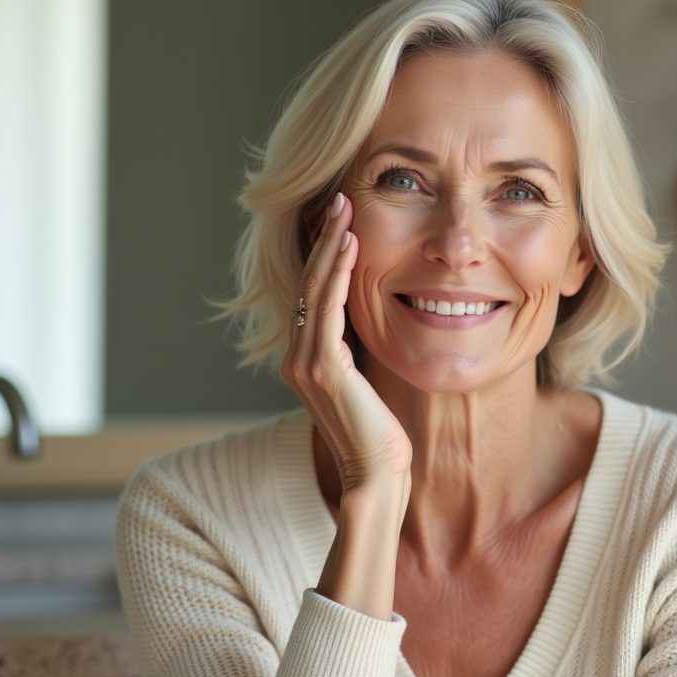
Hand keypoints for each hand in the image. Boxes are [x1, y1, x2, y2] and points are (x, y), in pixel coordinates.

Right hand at [280, 192, 411, 499]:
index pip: (311, 295)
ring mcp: (304, 363)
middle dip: (324, 238)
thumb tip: (368, 324)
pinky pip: (328, 308)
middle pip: (307, 283)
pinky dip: (338, 273)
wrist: (376, 477)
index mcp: (304, 361)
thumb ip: (357, 354)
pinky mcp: (323, 368)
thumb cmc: (380, 437)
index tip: (341, 221)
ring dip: (331, 245)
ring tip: (345, 209)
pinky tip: (352, 246)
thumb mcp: (366, 386)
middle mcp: (296, 359)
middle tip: (340, 199)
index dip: (324, 255)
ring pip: (314, 289)